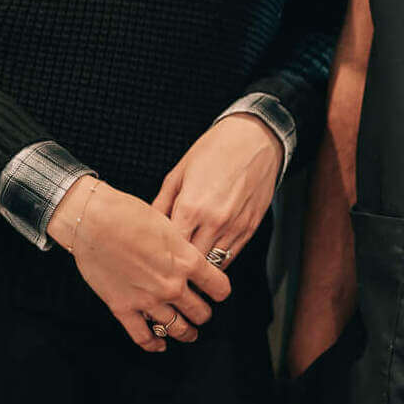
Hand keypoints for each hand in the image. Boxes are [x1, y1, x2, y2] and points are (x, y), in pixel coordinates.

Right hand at [50, 176, 232, 350]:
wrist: (94, 222)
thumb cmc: (128, 214)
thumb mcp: (167, 223)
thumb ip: (181, 246)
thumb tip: (188, 256)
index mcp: (187, 260)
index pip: (219, 288)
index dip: (220, 291)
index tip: (217, 292)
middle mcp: (172, 285)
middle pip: (201, 312)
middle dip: (203, 314)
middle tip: (201, 312)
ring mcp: (149, 300)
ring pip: (178, 328)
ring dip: (185, 332)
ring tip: (188, 333)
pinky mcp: (124, 308)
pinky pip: (144, 337)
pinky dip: (154, 344)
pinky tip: (160, 344)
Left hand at [152, 112, 282, 265]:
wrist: (255, 138)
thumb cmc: (215, 150)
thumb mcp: (179, 172)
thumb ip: (161, 203)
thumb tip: (148, 225)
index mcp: (191, 206)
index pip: (170, 248)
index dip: (160, 254)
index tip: (155, 254)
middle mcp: (214, 221)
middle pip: (191, 262)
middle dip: (179, 264)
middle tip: (169, 263)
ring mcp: (235, 226)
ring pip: (212, 264)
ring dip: (200, 265)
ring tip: (189, 260)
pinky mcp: (250, 228)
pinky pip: (231, 256)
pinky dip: (218, 258)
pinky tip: (209, 250)